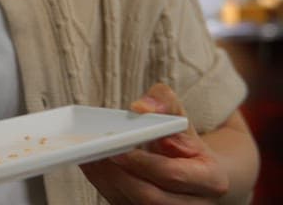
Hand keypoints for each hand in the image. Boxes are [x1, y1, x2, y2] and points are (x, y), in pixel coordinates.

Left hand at [80, 83, 228, 204]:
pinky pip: (119, 203)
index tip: (118, 148)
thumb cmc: (184, 140)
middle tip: (95, 152)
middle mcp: (193, 204)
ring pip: (132, 203)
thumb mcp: (181, 117)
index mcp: (211, 180)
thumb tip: (141, 107)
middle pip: (149, 197)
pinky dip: (102, 184)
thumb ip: (164, 103)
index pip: (172, 175)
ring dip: (105, 180)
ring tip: (87, 155)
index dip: (142, 162)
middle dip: (118, 174)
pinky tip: (90, 165)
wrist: (193, 170)